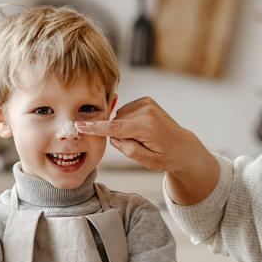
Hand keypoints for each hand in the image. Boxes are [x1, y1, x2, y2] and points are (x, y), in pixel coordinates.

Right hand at [74, 97, 210, 174]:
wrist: (183, 146)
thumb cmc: (166, 157)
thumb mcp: (148, 161)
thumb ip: (128, 150)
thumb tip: (114, 136)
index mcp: (146, 127)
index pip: (114, 128)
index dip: (95, 127)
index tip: (79, 125)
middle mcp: (147, 111)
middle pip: (116, 124)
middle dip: (120, 135)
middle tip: (138, 145)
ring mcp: (147, 103)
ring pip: (120, 118)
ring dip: (124, 129)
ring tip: (142, 137)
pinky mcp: (146, 100)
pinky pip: (126, 112)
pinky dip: (129, 121)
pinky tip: (141, 129)